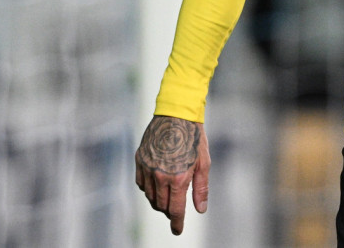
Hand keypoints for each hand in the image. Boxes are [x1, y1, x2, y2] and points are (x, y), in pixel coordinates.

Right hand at [134, 116, 209, 234]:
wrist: (176, 114)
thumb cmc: (194, 137)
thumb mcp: (204, 163)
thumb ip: (201, 188)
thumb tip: (200, 209)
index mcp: (178, 177)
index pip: (175, 209)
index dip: (177, 222)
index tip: (177, 230)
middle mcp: (160, 175)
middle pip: (162, 205)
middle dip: (169, 211)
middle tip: (176, 211)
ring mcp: (147, 168)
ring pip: (150, 196)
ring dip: (159, 201)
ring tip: (168, 197)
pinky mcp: (139, 160)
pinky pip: (142, 184)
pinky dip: (149, 188)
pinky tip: (158, 184)